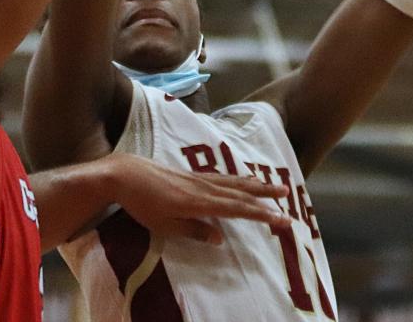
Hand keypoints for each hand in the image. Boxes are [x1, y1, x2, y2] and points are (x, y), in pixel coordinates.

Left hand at [109, 154, 290, 244]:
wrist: (123, 174)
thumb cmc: (141, 203)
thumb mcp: (165, 224)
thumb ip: (193, 230)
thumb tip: (220, 238)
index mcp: (199, 201)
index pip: (237, 208)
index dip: (261, 214)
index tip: (282, 219)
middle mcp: (202, 186)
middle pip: (239, 191)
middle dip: (264, 195)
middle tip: (288, 197)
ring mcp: (196, 178)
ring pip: (232, 181)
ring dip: (254, 183)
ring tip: (273, 184)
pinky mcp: (189, 174)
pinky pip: (221, 176)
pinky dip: (236, 178)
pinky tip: (241, 179)